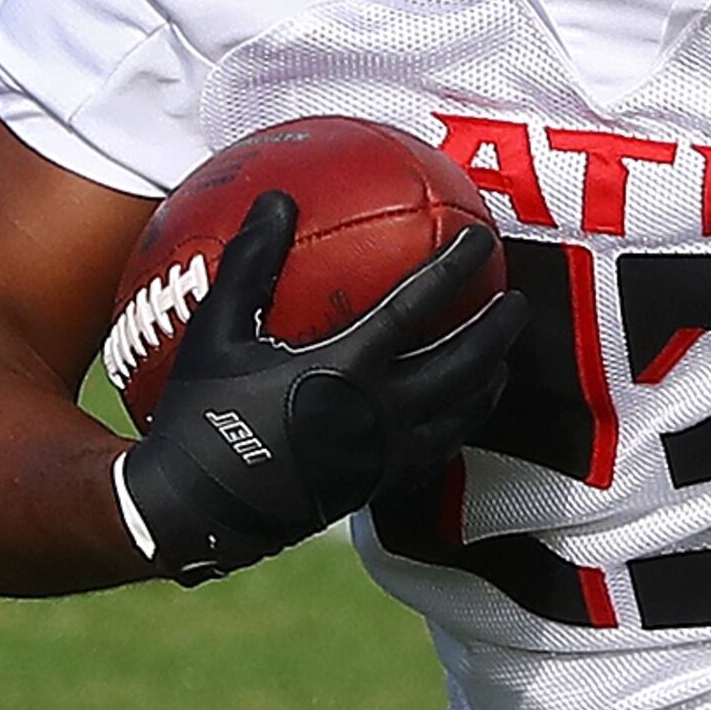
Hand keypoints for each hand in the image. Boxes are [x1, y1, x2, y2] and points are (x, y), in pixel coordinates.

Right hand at [114, 192, 521, 584]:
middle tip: (517, 300)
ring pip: (461, 413)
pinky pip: (438, 449)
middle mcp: (378, 414)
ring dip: (489, 378)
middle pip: (463, 363)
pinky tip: (460, 411)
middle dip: (498, 328)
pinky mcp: (378, 487)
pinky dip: (461, 422)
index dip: (455, 267)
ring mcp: (383, 456)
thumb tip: (277, 197)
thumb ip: (251, 262)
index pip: (418, 307)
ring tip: (502, 356)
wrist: (193, 512)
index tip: (480, 238)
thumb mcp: (215, 332)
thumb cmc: (198, 415)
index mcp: (344, 369)